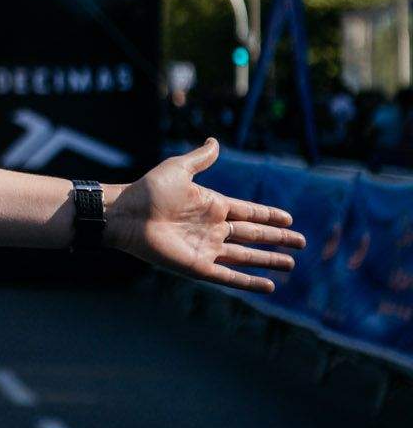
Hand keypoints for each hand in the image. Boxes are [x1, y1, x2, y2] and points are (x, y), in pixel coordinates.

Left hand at [108, 137, 304, 292]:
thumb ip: (200, 159)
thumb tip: (214, 142)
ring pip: (246, 257)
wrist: (126, 215)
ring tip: (290, 264)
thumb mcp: (178, 170)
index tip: (289, 219)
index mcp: (212, 205)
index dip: (269, 216)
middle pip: (253, 235)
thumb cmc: (148, 191)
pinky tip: (269, 285)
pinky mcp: (198, 266)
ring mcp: (207, 248)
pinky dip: (249, 282)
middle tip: (301, 242)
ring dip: (268, 260)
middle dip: (277, 238)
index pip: (249, 212)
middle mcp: (213, 228)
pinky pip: (229, 276)